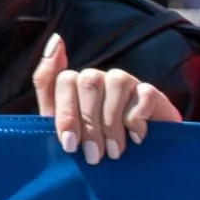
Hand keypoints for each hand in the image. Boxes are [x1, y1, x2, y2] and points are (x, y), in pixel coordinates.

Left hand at [32, 33, 179, 162]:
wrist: (136, 161)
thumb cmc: (94, 143)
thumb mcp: (63, 123)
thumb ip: (47, 84)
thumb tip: (56, 38)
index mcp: (72, 85)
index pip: (61, 80)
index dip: (65, 113)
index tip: (69, 144)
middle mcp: (97, 78)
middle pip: (87, 81)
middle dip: (88, 123)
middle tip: (94, 156)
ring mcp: (125, 82)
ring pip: (115, 82)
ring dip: (111, 122)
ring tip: (114, 151)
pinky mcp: (151, 93)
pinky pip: (144, 94)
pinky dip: (137, 118)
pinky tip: (136, 138)